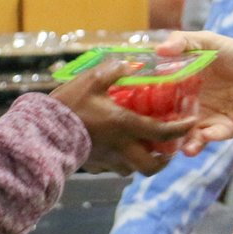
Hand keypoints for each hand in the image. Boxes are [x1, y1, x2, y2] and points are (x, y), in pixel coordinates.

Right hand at [51, 63, 186, 174]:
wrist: (41, 132)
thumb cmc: (69, 104)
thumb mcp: (93, 79)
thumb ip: (115, 70)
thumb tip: (129, 63)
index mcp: (126, 125)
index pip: (163, 132)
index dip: (181, 129)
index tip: (191, 123)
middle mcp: (122, 147)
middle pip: (153, 166)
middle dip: (165, 160)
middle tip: (167, 147)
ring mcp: (107, 160)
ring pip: (134, 169)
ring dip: (142, 160)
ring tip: (142, 146)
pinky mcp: (94, 165)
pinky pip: (115, 167)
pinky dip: (122, 160)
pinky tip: (117, 146)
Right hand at [155, 31, 232, 153]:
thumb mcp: (207, 42)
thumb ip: (183, 42)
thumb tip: (159, 49)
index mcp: (181, 87)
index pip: (159, 101)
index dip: (147, 108)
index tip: (134, 113)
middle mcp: (191, 107)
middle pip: (173, 124)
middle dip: (164, 134)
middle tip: (154, 138)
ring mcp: (209, 119)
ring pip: (192, 136)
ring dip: (187, 143)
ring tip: (182, 148)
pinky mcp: (228, 127)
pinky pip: (217, 135)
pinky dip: (210, 138)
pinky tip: (205, 137)